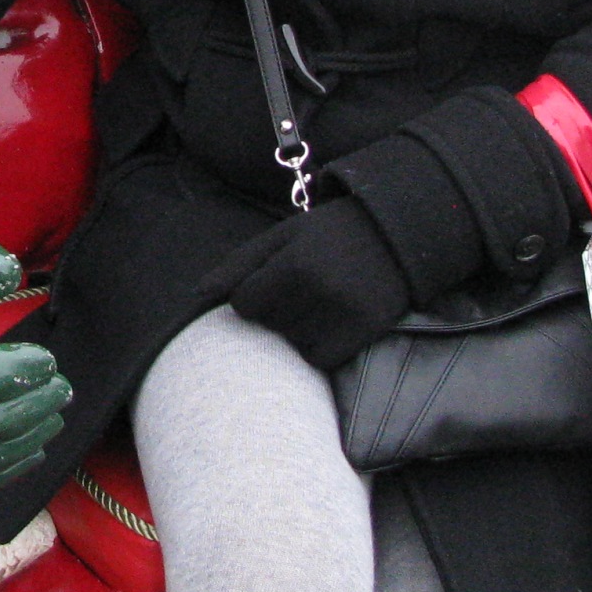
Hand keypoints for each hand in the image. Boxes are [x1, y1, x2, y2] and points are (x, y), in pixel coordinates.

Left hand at [226, 197, 411, 371]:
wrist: (395, 232)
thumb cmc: (329, 233)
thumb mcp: (283, 236)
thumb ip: (239, 263)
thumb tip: (196, 294)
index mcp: (293, 263)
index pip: (243, 304)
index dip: (252, 294)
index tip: (272, 281)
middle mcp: (319, 291)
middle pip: (268, 325)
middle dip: (276, 310)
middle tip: (302, 287)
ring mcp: (344, 314)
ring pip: (292, 344)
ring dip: (297, 329)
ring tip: (319, 301)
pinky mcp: (364, 331)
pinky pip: (320, 359)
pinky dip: (319, 347)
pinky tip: (331, 321)